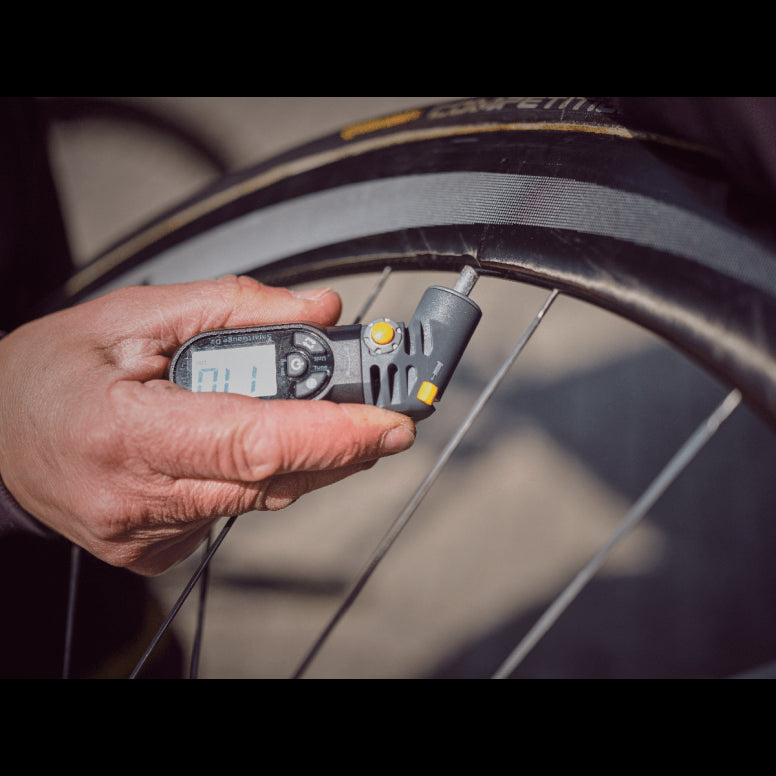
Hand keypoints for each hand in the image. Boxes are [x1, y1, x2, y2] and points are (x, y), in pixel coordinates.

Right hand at [0, 276, 415, 574]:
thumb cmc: (54, 372)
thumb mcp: (134, 314)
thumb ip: (235, 308)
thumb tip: (318, 310)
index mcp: (126, 432)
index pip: (254, 444)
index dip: (334, 436)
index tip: (391, 422)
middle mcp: (137, 499)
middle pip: (273, 479)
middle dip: (340, 445)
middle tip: (379, 412)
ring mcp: (146, 536)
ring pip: (261, 499)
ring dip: (303, 457)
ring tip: (316, 415)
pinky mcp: (155, 552)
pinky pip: (232, 514)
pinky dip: (258, 477)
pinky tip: (245, 445)